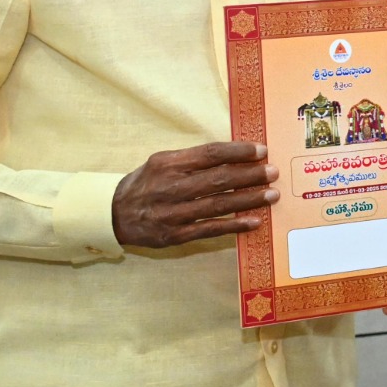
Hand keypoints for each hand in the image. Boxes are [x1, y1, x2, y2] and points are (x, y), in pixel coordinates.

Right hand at [112, 141, 278, 247]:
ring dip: (248, 199)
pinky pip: (210, 229)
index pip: (210, 154)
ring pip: (218, 205)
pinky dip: (234, 225)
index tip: (261, 150)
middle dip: (250, 175)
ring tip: (271, 194)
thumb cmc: (146, 184)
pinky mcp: (176, 235)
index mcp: (169, 164)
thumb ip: (193, 158)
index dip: (238, 152)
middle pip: (218, 179)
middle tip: (272, 172)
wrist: (114, 215)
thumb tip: (234, 154)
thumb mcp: (162, 162)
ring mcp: (174, 213)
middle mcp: (171, 187)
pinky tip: (254, 221)